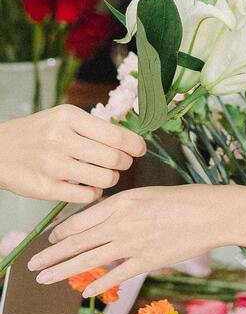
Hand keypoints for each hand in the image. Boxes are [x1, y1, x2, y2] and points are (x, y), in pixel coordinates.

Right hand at [0, 105, 145, 203]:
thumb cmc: (38, 133)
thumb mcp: (63, 118)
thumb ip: (96, 127)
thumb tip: (132, 141)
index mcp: (69, 118)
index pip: (117, 136)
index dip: (135, 146)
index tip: (139, 150)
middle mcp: (60, 140)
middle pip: (115, 159)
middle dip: (124, 163)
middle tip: (119, 163)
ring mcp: (52, 165)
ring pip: (105, 179)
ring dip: (111, 179)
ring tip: (103, 174)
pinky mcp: (45, 188)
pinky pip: (88, 196)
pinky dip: (94, 193)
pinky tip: (87, 186)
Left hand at [28, 184, 245, 296]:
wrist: (213, 213)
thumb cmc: (185, 201)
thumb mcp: (148, 195)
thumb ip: (123, 209)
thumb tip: (102, 222)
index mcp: (122, 203)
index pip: (81, 220)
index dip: (61, 233)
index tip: (50, 240)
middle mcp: (122, 222)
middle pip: (77, 241)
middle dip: (51, 254)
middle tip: (31, 265)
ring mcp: (134, 243)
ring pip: (89, 259)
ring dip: (63, 271)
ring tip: (44, 278)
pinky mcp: (148, 260)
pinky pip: (116, 275)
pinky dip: (98, 284)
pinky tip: (84, 291)